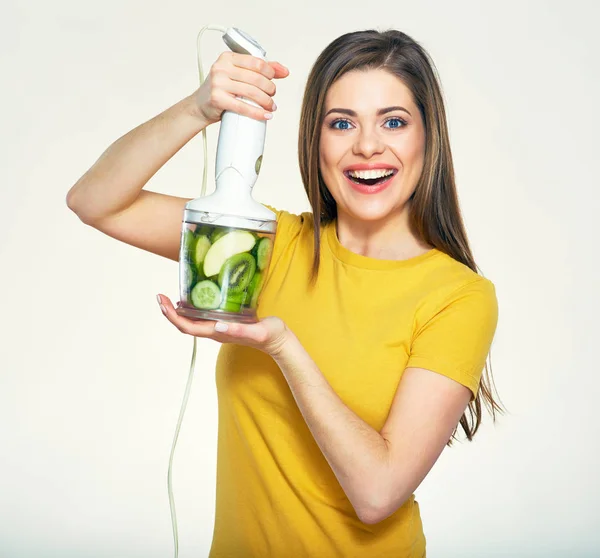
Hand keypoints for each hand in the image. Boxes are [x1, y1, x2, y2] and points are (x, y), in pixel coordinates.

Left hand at [156, 294, 288, 356]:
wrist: (278, 341)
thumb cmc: (269, 335)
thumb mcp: (257, 331)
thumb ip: (239, 331)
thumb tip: (218, 326)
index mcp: (218, 333)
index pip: (187, 327)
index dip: (172, 316)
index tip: (163, 302)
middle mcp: (215, 331)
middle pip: (185, 324)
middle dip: (169, 312)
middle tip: (160, 295)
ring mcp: (219, 327)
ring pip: (192, 321)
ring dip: (177, 311)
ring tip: (169, 296)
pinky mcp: (225, 322)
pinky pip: (202, 316)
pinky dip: (192, 307)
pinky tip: (193, 297)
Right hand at [190, 51, 289, 123]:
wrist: (200, 106)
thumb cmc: (221, 90)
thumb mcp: (237, 75)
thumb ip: (258, 70)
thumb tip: (284, 71)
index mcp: (227, 58)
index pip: (256, 62)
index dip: (270, 72)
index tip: (274, 81)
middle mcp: (221, 67)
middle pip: (256, 78)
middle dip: (269, 89)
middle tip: (272, 96)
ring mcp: (218, 83)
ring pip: (251, 92)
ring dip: (266, 101)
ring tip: (271, 106)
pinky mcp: (217, 99)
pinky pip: (243, 106)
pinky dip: (257, 113)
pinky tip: (266, 115)